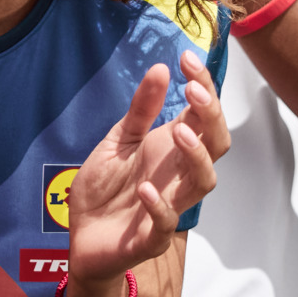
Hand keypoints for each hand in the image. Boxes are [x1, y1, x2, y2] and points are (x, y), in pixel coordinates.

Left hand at [66, 61, 222, 296]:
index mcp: (172, 149)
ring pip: (205, 182)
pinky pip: (167, 224)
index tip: (187, 59)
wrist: (81, 237)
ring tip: (179, 131)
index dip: (204, 86)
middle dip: (211, 115)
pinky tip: (145, 189)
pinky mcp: (151, 237)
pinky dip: (161, 208)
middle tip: (191, 90)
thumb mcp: (118, 141)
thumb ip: (140, 110)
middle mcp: (178, 175)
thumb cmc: (104, 190)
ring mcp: (169, 205)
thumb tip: (160, 69)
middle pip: (217, 144)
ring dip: (197, 156)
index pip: (203, 115)